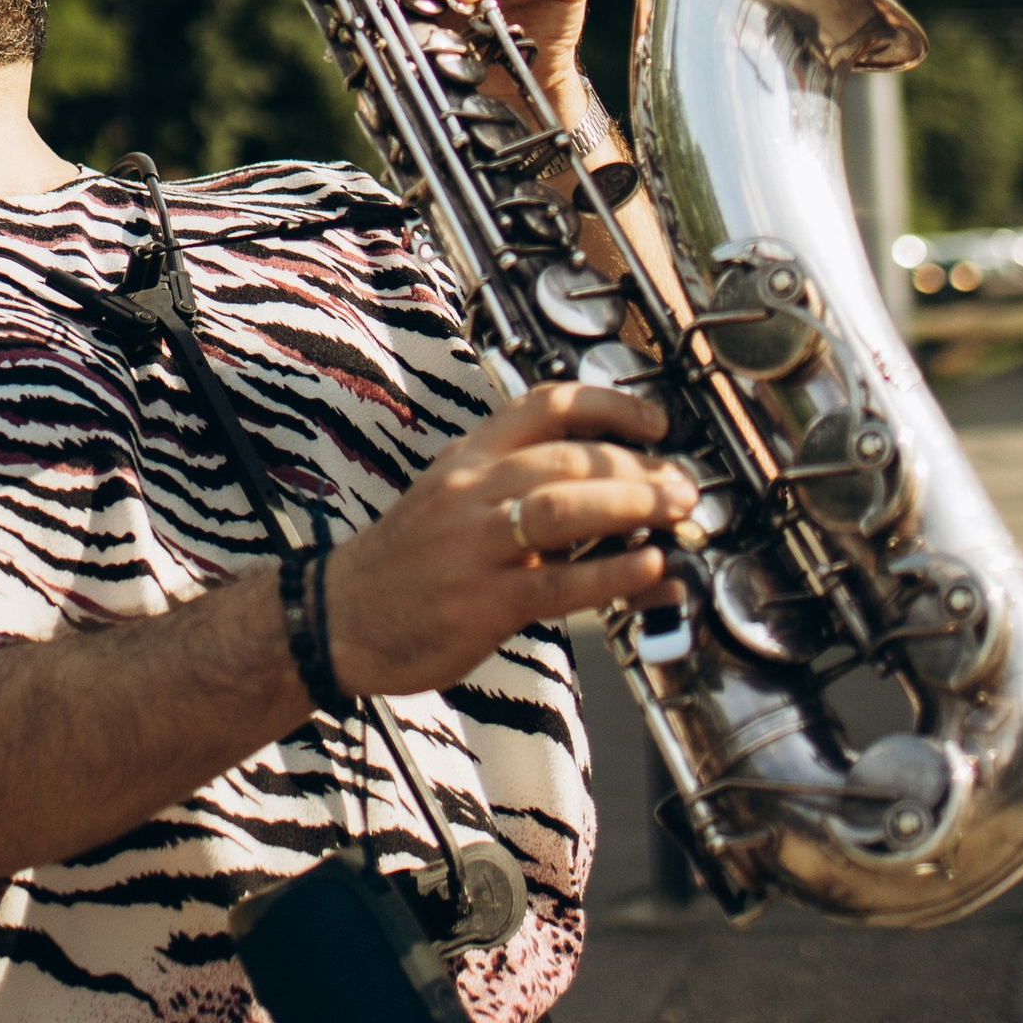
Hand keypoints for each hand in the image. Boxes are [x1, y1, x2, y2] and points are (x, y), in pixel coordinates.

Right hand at [320, 382, 694, 698]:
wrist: (341, 616)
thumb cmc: (408, 563)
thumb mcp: (456, 503)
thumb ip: (525, 495)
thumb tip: (612, 500)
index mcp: (469, 458)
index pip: (546, 406)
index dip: (610, 406)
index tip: (654, 424)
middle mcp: (471, 490)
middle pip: (567, 456)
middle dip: (637, 467)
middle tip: (681, 485)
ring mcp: (475, 545)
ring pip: (565, 508)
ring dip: (632, 506)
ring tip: (676, 513)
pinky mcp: (482, 600)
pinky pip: (560, 583)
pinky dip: (613, 574)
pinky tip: (650, 572)